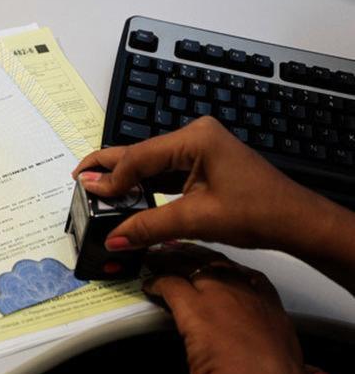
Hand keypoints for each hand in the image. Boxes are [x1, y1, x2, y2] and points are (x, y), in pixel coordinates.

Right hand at [71, 117, 330, 251]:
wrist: (294, 221)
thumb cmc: (258, 212)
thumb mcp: (196, 219)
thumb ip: (150, 226)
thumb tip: (115, 237)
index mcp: (195, 139)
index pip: (140, 157)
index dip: (112, 178)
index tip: (87, 190)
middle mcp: (195, 137)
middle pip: (140, 152)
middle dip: (109, 166)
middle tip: (78, 175)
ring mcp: (198, 149)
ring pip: (150, 163)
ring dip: (124, 178)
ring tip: (95, 186)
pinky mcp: (201, 164)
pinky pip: (164, 172)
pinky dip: (144, 185)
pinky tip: (125, 194)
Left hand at [143, 243, 310, 373]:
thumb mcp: (296, 371)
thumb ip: (301, 367)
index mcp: (273, 312)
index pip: (253, 280)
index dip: (234, 272)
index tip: (223, 269)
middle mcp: (247, 296)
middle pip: (218, 265)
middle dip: (198, 257)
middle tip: (182, 253)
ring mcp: (219, 296)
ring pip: (191, 266)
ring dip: (172, 262)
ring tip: (159, 260)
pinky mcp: (192, 305)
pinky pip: (169, 285)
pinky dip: (156, 284)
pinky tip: (149, 286)